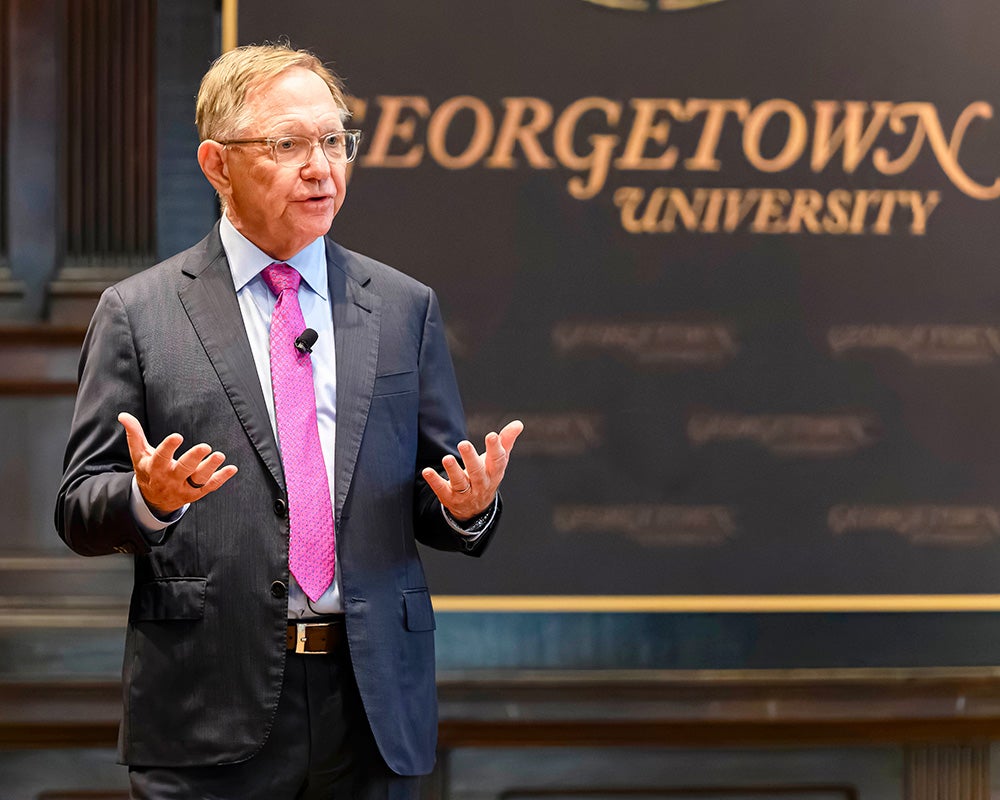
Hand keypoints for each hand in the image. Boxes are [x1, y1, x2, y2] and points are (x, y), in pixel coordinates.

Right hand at [118, 412, 237, 516]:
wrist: (153, 500)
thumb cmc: (147, 470)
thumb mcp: (139, 454)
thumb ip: (134, 435)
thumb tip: (123, 415)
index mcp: (155, 468)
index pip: (161, 458)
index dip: (168, 447)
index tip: (177, 436)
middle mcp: (170, 479)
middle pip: (183, 469)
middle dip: (194, 458)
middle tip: (205, 446)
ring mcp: (184, 488)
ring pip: (199, 479)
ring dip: (210, 468)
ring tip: (220, 455)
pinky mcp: (196, 493)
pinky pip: (210, 486)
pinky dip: (221, 478)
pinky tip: (232, 468)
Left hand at [422, 420, 523, 521]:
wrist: (476, 508)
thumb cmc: (488, 476)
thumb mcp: (498, 461)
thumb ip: (506, 441)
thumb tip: (518, 423)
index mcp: (494, 472)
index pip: (497, 460)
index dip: (495, 448)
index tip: (492, 435)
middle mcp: (481, 484)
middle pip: (477, 472)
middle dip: (471, 458)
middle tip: (463, 444)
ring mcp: (466, 493)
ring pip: (460, 482)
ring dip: (453, 470)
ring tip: (446, 458)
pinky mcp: (451, 498)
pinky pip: (442, 490)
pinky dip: (435, 481)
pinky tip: (427, 471)